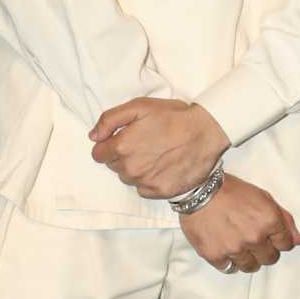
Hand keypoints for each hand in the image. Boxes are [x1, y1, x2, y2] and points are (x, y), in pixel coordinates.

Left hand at [88, 98, 230, 197]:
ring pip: (128, 178)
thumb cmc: (173, 117)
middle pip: (113, 166)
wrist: (206, 133)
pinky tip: (163, 166)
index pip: (98, 154)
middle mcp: (130, 169)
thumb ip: (110, 119)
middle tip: (144, 143)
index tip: (123, 138)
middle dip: (122, 155)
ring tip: (155, 153)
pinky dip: (149, 179)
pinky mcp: (159, 192)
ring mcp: (145, 182)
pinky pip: (143, 188)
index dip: (109, 144)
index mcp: (122, 147)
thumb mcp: (139, 106)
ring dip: (136, 168)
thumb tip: (94, 136)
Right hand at [177, 173, 299, 273]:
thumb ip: (284, 220)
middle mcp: (254, 238)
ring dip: (247, 258)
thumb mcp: (264, 198)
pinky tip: (224, 247)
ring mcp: (234, 249)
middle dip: (264, 250)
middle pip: (269, 259)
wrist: (199, 190)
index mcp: (269, 221)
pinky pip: (229, 268)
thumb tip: (299, 240)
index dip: (278, 240)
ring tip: (237, 243)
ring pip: (250, 266)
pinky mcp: (215, 256)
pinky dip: (228, 260)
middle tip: (251, 238)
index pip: (285, 245)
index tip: (269, 236)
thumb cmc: (231, 190)